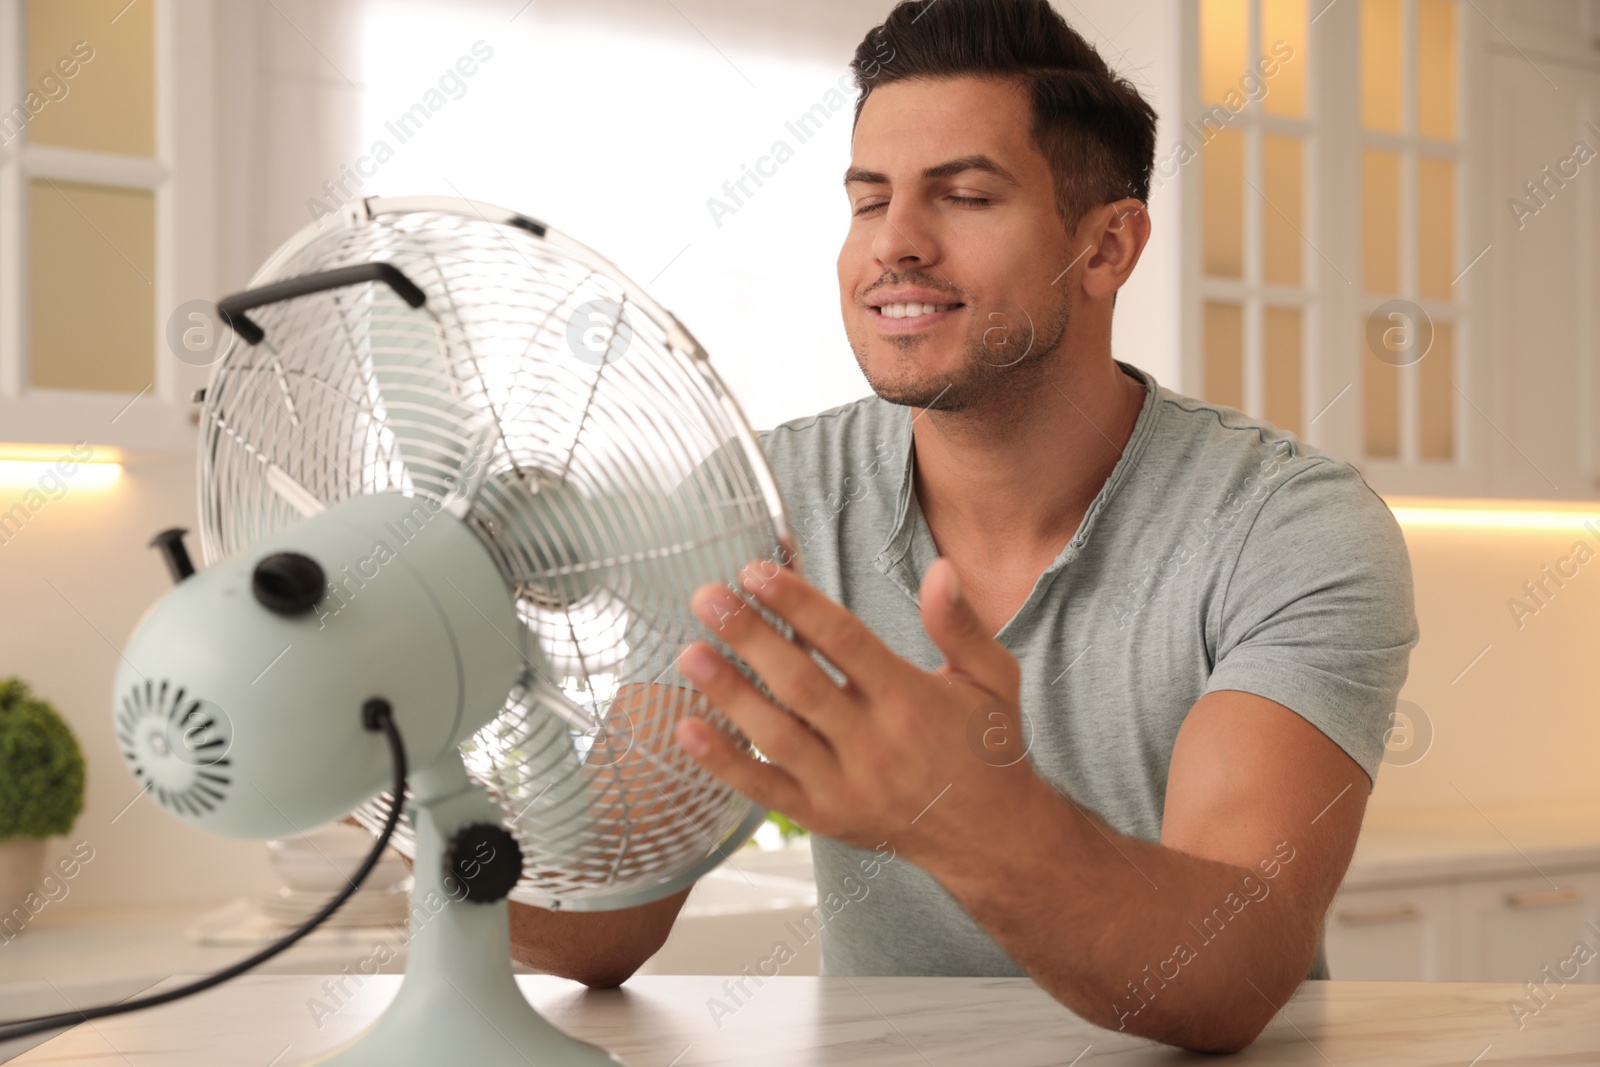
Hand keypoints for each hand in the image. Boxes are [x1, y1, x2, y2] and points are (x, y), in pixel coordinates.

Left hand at [672, 557, 1040, 862]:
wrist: (991, 838)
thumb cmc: (987, 748)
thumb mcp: (992, 678)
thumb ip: (960, 625)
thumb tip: (940, 569)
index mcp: (912, 700)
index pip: (845, 641)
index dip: (798, 604)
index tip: (755, 572)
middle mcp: (876, 744)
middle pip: (801, 684)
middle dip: (749, 637)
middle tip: (705, 597)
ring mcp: (846, 785)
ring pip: (777, 735)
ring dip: (729, 694)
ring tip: (689, 652)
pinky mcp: (824, 817)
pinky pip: (766, 790)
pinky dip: (724, 763)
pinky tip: (686, 730)